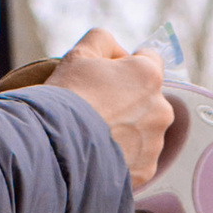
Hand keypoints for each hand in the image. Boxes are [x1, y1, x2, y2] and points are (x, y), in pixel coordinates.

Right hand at [49, 28, 176, 183]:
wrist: (53, 147)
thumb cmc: (65, 99)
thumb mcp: (79, 55)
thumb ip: (104, 41)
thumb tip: (118, 51)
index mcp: (148, 76)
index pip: (149, 60)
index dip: (128, 65)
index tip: (110, 76)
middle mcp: (160, 110)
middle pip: (148, 99)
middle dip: (129, 101)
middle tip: (97, 108)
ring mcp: (154, 144)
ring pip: (144, 131)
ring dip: (127, 131)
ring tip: (95, 134)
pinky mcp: (145, 171)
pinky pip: (136, 159)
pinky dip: (122, 157)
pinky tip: (99, 153)